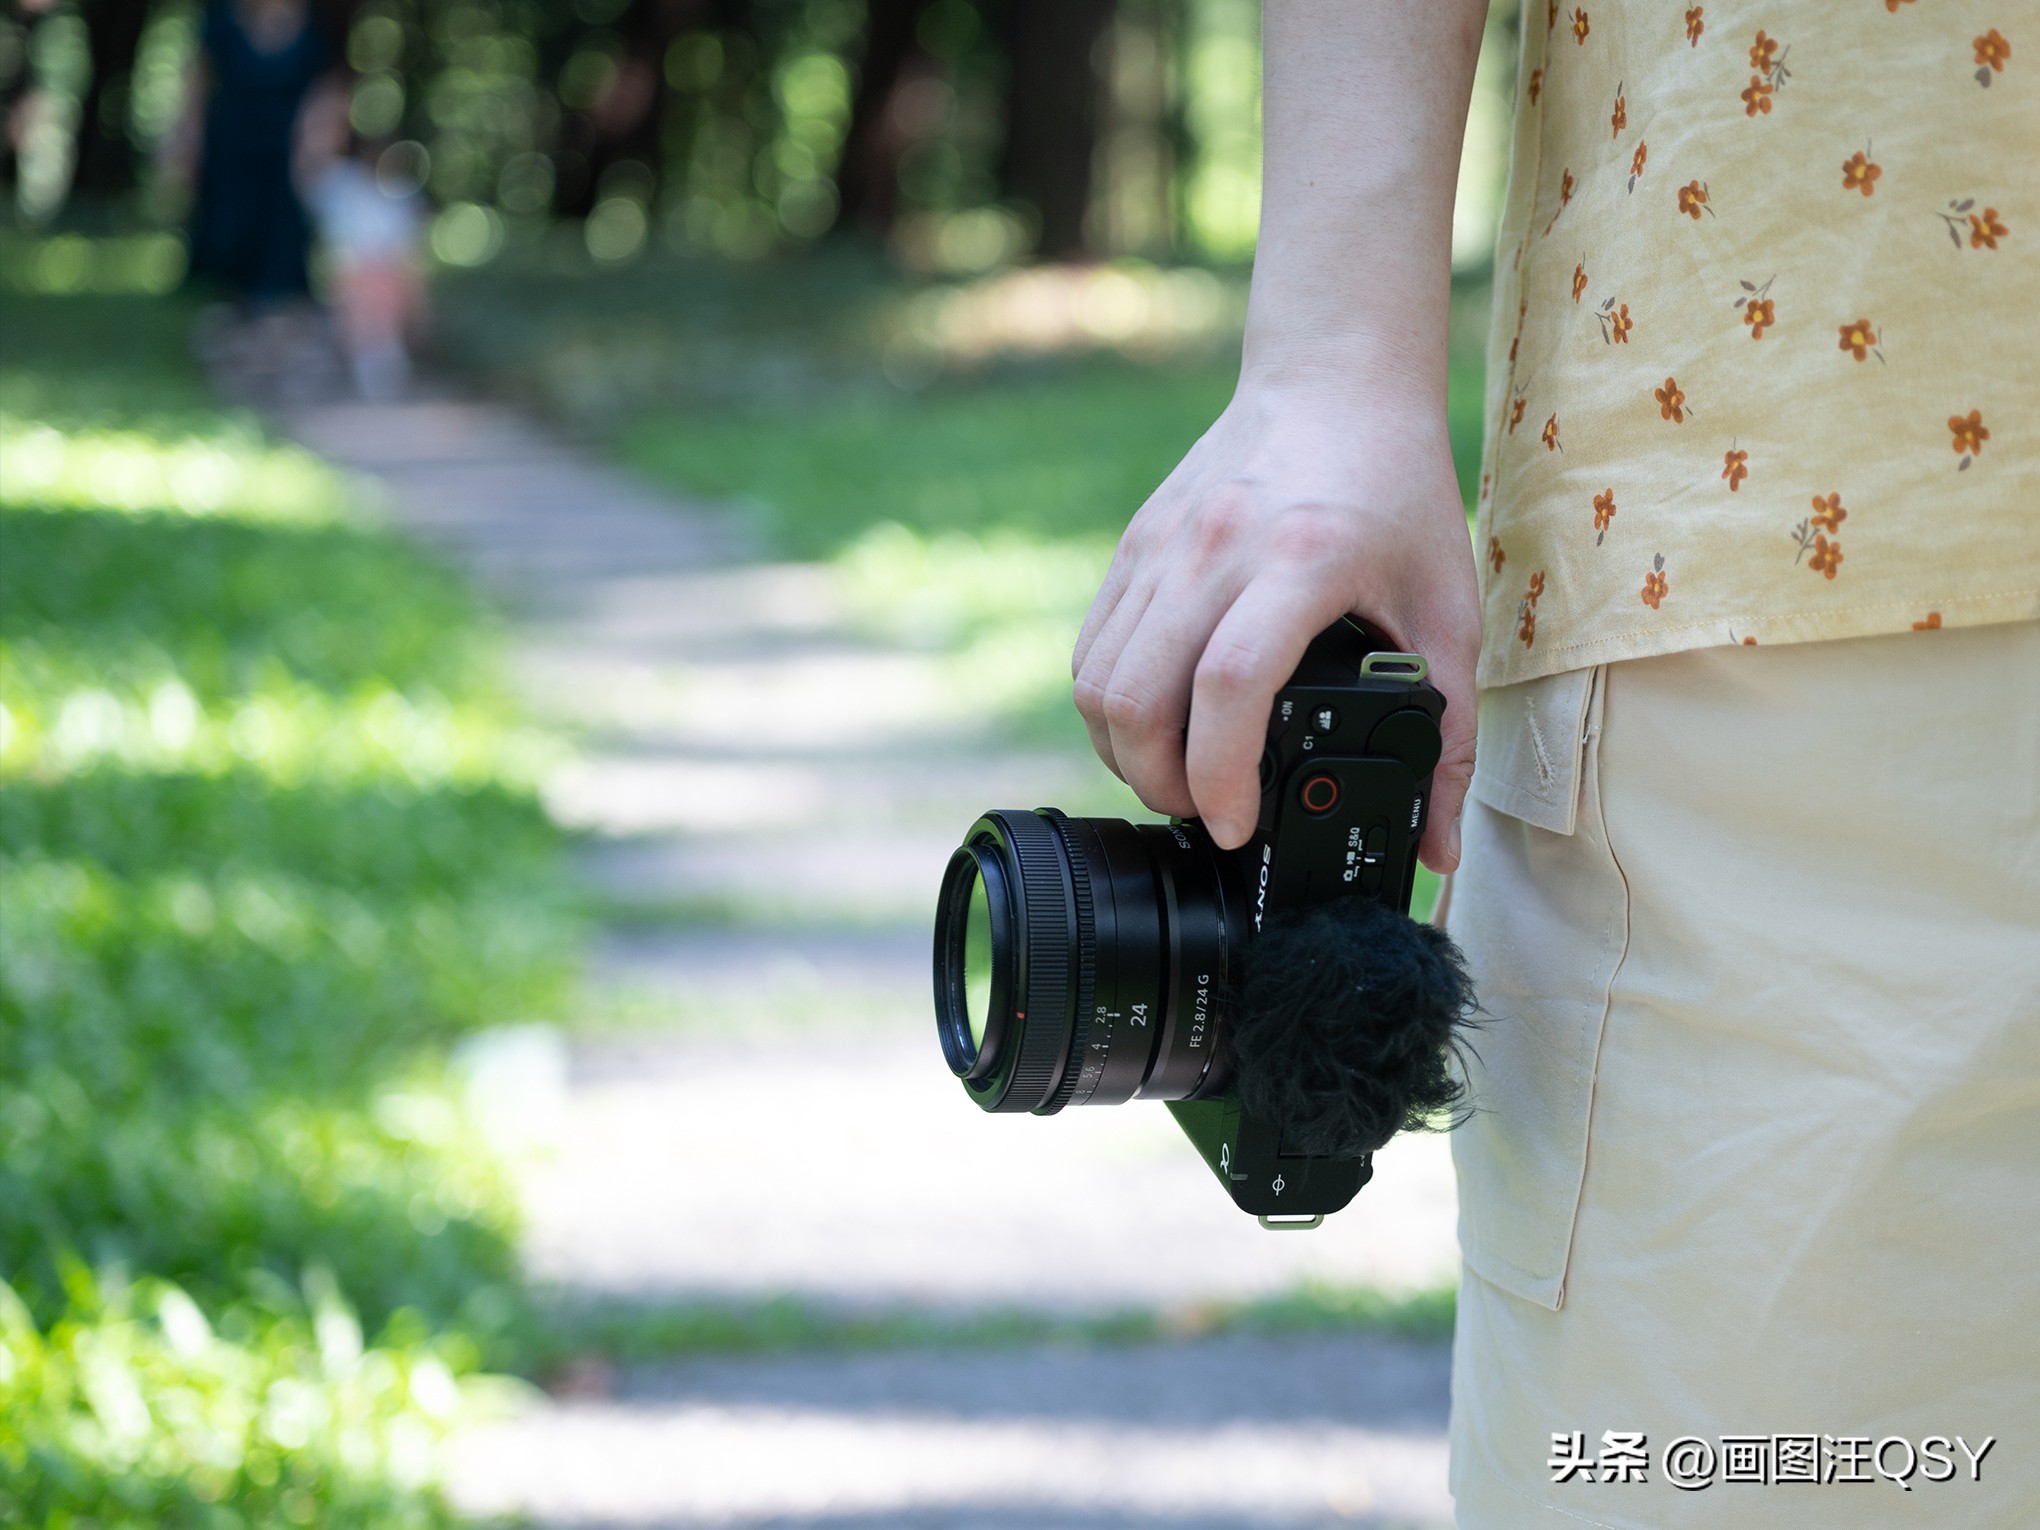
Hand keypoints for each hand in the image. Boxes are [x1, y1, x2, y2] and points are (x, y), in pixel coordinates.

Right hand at [1071, 377, 1479, 871]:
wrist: (1334, 381)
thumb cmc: (1397, 491)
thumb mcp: (1446, 608)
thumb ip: (1449, 733)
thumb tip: (1437, 850)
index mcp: (1300, 560)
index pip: (1229, 683)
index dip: (1219, 774)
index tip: (1236, 827)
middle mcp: (1214, 550)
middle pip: (1136, 697)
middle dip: (1159, 785)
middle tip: (1207, 814)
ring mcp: (1161, 545)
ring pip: (1096, 681)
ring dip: (1124, 753)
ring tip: (1178, 779)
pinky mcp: (1133, 546)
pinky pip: (1091, 649)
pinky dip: (1109, 707)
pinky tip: (1154, 725)